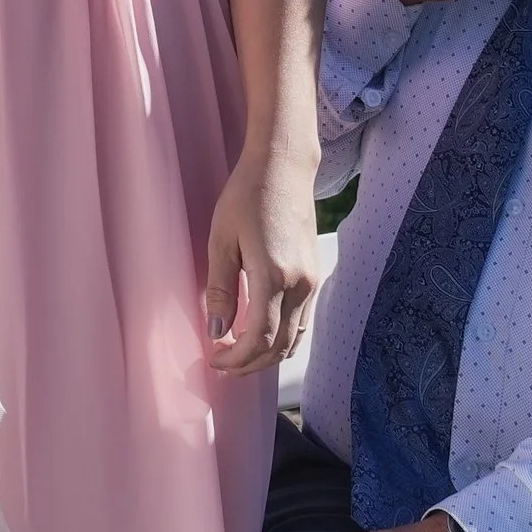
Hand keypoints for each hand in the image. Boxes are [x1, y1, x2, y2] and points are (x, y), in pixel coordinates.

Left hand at [204, 141, 320, 373]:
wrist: (284, 168)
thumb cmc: (246, 196)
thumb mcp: (221, 240)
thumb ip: (220, 289)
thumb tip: (216, 332)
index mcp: (274, 276)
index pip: (260, 339)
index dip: (237, 359)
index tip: (215, 360)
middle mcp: (301, 286)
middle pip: (281, 347)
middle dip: (251, 364)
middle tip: (223, 364)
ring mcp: (313, 283)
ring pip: (296, 340)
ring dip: (268, 355)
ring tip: (238, 354)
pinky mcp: (316, 277)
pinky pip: (302, 322)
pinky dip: (283, 339)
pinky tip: (261, 334)